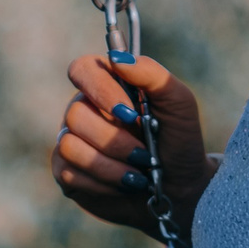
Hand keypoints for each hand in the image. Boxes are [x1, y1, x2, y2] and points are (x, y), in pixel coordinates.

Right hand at [48, 53, 212, 238]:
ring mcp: (71, 140)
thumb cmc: (179, 140)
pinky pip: (70, 173)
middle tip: (146, 154)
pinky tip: (125, 184)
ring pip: (70, 145)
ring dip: (111, 165)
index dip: (101, 91)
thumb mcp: (178, 103)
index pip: (82, 69)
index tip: (131, 114)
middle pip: (75, 114)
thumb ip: (151, 74)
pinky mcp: (67, 172)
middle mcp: (84, 109)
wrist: (181, 189)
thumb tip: (117, 58)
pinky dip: (104, 183)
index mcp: (106, 85)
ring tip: (139, 174)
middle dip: (115, 141)